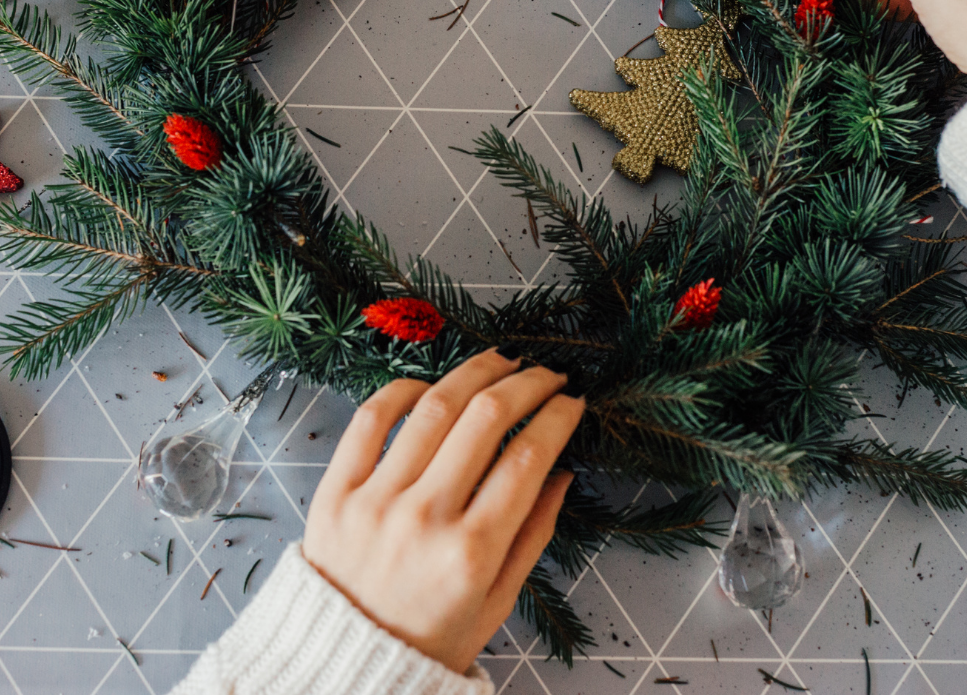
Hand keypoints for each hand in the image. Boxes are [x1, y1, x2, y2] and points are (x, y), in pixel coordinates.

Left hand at [302, 348, 583, 673]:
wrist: (341, 666)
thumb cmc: (428, 639)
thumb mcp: (496, 603)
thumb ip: (533, 535)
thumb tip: (562, 471)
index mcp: (471, 554)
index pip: (528, 458)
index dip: (558, 418)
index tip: (573, 401)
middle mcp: (424, 519)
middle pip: (485, 418)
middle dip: (527, 383)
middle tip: (548, 374)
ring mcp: (375, 500)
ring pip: (433, 406)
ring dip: (475, 372)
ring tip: (501, 361)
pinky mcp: (336, 491)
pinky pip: (370, 419)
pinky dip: (403, 389)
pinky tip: (432, 385)